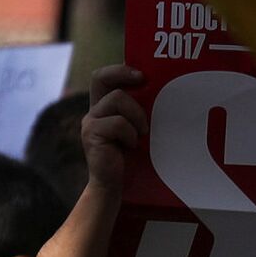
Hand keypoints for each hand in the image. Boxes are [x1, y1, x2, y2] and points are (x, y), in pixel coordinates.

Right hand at [80, 64, 145, 195]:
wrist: (114, 186)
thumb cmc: (131, 159)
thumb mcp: (136, 130)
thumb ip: (139, 113)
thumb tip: (164, 95)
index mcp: (104, 107)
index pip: (104, 78)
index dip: (120, 70)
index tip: (143, 74)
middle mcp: (94, 110)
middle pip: (100, 78)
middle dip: (122, 73)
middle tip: (143, 79)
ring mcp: (90, 121)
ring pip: (117, 99)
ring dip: (136, 115)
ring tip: (141, 134)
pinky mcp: (92, 133)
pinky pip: (118, 122)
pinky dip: (130, 134)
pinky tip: (131, 146)